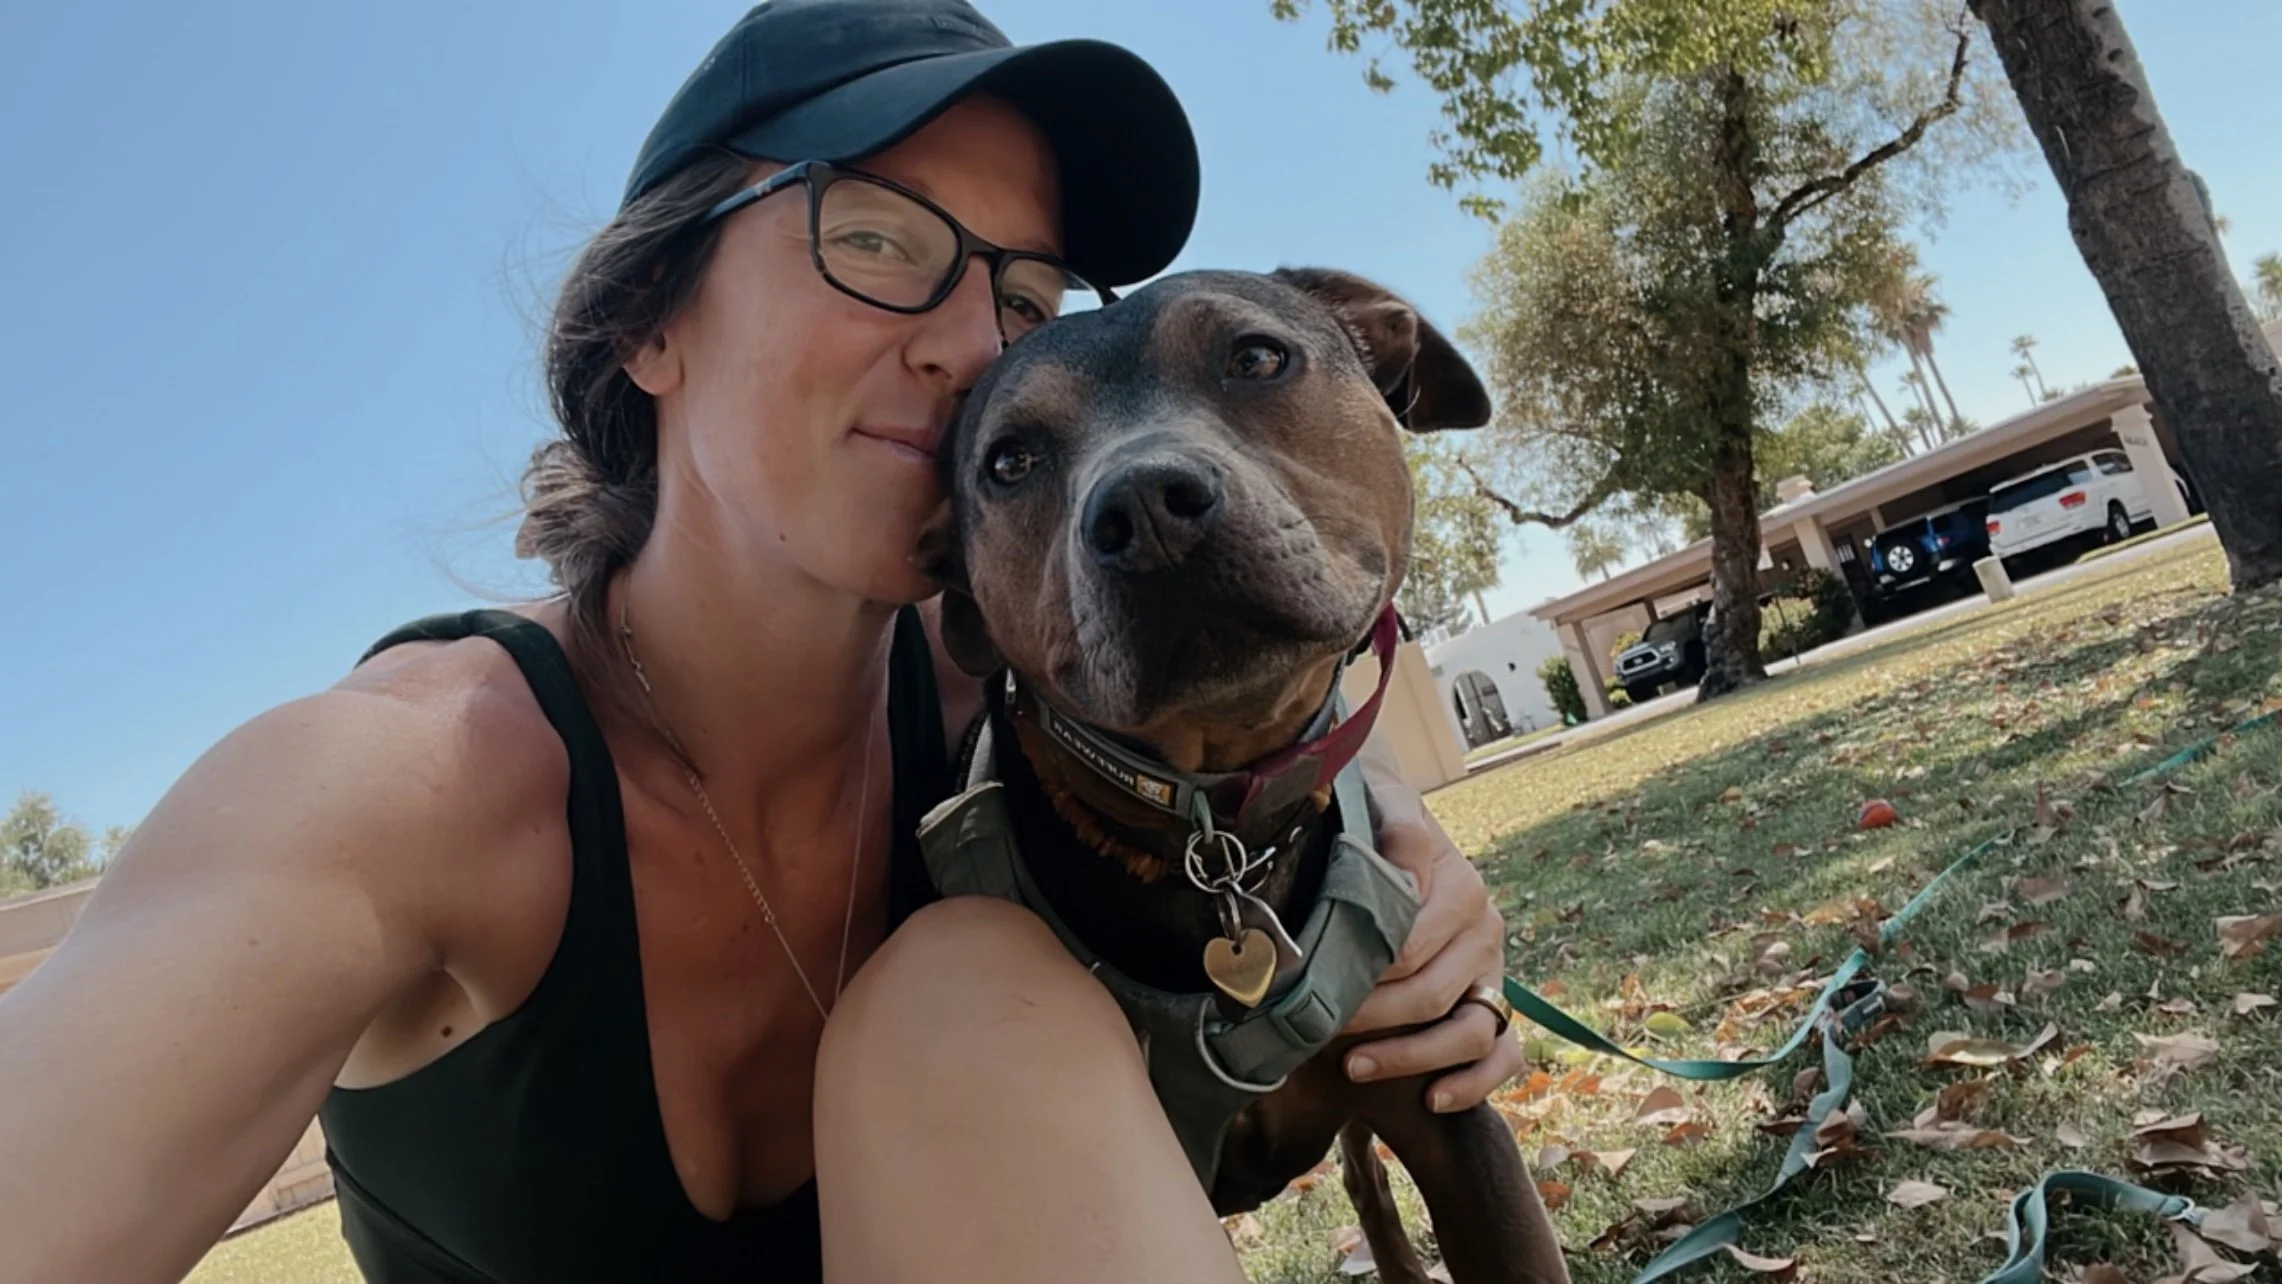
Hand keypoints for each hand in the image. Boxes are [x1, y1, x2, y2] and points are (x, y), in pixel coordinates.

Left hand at [1341, 737, 1522, 1112]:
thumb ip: (1399, 830)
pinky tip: (1433, 1099)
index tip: (1312, 987)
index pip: (1410, 949)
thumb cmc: (1377, 825)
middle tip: (1316, 1029)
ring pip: (1470, 1034)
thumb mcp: (1385, 807)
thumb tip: (1405, 878)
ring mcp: (1494, 974)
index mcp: (1462, 888)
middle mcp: (1485, 932)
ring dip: (1409, 1059)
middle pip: (1430, 996)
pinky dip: (1473, 1084)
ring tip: (1353, 1068)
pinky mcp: (1497, 1007)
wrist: (1394, 828)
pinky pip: (1504, 1056)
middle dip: (1369, 1020)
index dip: (1360, 975)